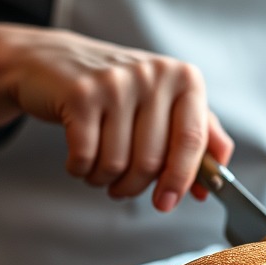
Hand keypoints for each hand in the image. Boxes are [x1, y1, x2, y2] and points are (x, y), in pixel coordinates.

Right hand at [0, 25, 233, 210]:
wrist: (49, 62)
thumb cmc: (114, 89)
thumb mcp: (163, 102)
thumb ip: (199, 134)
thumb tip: (216, 178)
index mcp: (184, 79)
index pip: (193, 140)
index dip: (182, 179)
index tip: (168, 202)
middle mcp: (154, 75)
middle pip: (153, 160)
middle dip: (135, 186)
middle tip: (123, 188)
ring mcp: (116, 83)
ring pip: (118, 163)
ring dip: (105, 180)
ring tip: (100, 170)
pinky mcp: (80, 94)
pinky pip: (86, 156)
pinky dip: (81, 171)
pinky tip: (79, 161)